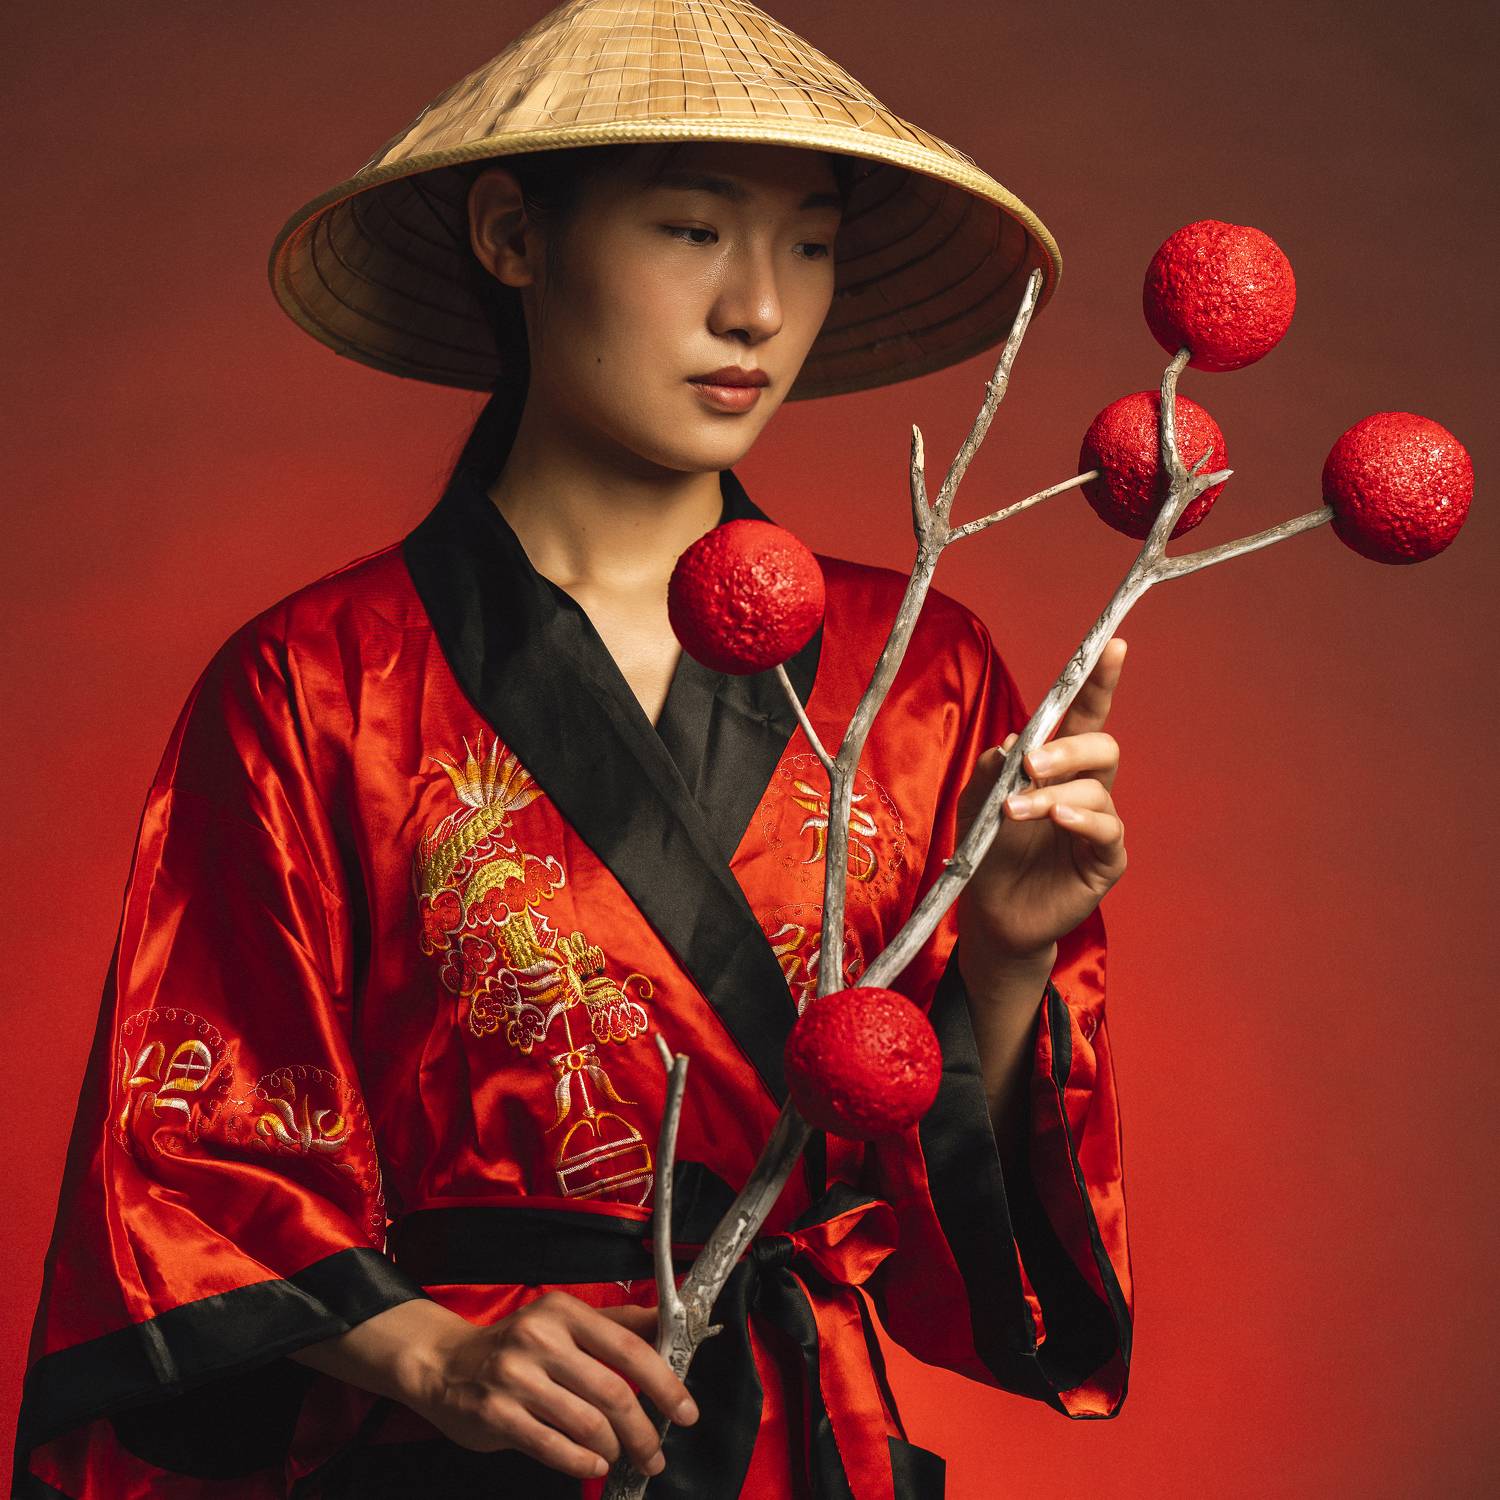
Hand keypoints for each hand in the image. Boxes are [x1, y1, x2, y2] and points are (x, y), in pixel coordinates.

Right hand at [413, 1292, 697, 1479]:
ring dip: (614, 1449)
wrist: (443, 1363)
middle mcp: (540, 1339)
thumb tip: (670, 1325)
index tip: (685, 1411)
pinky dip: (582, 1462)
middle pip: (612, 1391)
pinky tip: (594, 1465)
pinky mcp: (496, 1414)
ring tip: (622, 1457)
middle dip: (644, 1430)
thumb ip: (615, 1325)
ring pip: (587, 1424)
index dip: (664, 1383)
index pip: (629, 1347)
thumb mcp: (563, 1321)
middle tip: (657, 1453)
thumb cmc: (516, 1343)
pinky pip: (553, 1447)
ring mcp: (516, 1377)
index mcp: (564, 1312)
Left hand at [955, 638, 1128, 969]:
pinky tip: (1060, 819)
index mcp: (1057, 764)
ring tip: (1015, 812)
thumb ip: (991, 770)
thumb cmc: (988, 849)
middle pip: (1102, 746)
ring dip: (1052, 795)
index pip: (1085, 715)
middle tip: (1030, 764)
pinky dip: (1082, 819)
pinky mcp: (1106, 859)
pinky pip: (1108, 829)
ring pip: (1097, 789)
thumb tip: (1014, 743)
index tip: (1113, 646)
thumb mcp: (975, 802)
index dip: (1099, 682)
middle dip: (1068, 749)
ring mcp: (1099, 823)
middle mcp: (1085, 786)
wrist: (991, 912)